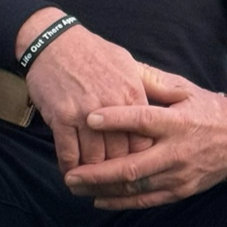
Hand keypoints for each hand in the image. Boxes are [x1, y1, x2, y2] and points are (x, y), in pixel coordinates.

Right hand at [17, 8, 152, 173]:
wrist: (55, 41)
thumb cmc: (92, 52)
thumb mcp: (128, 63)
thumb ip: (148, 87)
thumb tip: (171, 101)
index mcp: (132, 94)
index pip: (143, 140)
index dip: (140, 158)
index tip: (136, 167)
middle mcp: (112, 107)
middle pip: (120, 154)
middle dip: (117, 173)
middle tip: (114, 184)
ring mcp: (85, 113)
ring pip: (94, 159)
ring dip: (93, 175)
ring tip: (92, 183)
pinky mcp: (61, 116)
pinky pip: (68, 152)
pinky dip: (70, 167)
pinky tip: (71, 174)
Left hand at [63, 65, 226, 209]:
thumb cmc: (206, 109)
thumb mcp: (184, 89)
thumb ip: (152, 81)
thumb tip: (123, 67)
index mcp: (177, 122)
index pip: (142, 120)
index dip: (115, 119)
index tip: (89, 118)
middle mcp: (177, 151)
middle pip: (133, 165)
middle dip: (97, 172)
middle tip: (70, 173)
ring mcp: (179, 175)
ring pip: (135, 187)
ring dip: (103, 189)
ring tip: (76, 185)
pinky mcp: (181, 191)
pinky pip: (146, 200)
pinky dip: (121, 202)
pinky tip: (98, 199)